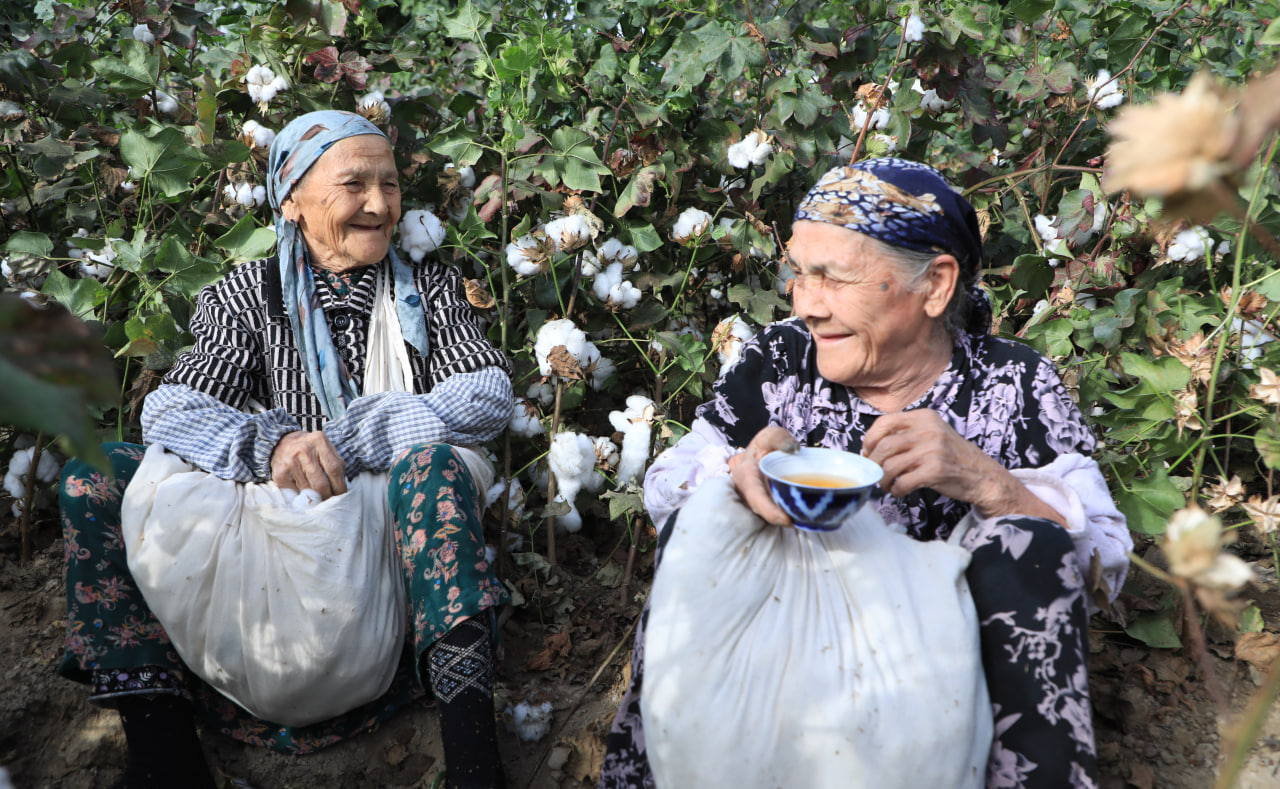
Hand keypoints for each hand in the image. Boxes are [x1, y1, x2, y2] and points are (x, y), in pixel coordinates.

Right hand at [270, 430, 347, 499]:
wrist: (280, 442)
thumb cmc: (308, 449)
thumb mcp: (323, 448)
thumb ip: (334, 463)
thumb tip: (342, 487)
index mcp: (319, 440)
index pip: (335, 468)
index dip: (340, 486)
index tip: (342, 495)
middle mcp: (304, 449)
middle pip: (321, 483)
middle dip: (327, 495)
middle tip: (329, 500)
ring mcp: (291, 461)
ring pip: (308, 489)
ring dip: (314, 496)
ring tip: (316, 496)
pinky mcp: (280, 472)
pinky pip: (295, 491)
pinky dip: (300, 494)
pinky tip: (301, 490)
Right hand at [729, 425, 800, 526]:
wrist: (760, 456)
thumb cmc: (765, 446)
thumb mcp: (770, 436)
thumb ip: (779, 439)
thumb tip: (793, 448)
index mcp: (746, 476)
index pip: (754, 496)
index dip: (768, 510)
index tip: (785, 519)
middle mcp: (749, 495)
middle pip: (765, 513)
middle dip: (784, 520)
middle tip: (804, 523)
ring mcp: (759, 505)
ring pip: (774, 518)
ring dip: (791, 521)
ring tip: (810, 521)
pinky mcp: (770, 510)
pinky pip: (781, 516)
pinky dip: (795, 518)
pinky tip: (811, 519)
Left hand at [862, 410, 1062, 524]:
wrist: (983, 475)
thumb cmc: (951, 457)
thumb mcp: (931, 435)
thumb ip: (904, 436)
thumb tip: (868, 449)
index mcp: (925, 417)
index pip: (884, 422)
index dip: (870, 439)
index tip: (868, 452)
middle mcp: (929, 430)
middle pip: (884, 446)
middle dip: (873, 463)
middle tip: (875, 473)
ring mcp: (933, 450)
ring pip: (890, 465)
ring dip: (883, 480)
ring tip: (887, 485)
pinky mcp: (936, 471)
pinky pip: (902, 482)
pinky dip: (896, 490)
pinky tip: (900, 491)